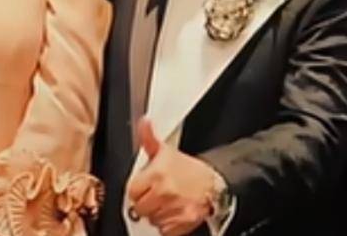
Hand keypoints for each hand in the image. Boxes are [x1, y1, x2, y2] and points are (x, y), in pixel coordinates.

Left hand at [127, 118, 215, 235]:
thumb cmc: (188, 169)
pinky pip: (163, 230)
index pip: (132, 191)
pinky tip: (174, 212)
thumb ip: (149, 138)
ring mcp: (174, 209)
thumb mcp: (166, 151)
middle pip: (140, 208)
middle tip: (159, 194)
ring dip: (158, 213)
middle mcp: (165, 192)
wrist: (214, 183)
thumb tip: (144, 121)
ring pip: (151, 220)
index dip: (140, 189)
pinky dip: (168, 225)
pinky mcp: (182, 222)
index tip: (149, 185)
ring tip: (168, 201)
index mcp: (158, 173)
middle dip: (147, 202)